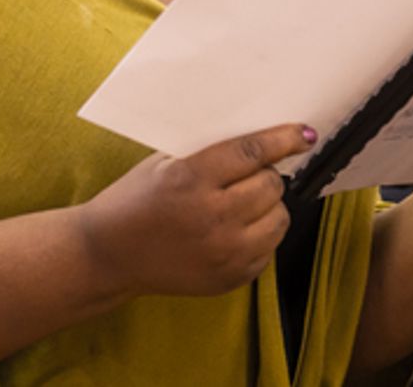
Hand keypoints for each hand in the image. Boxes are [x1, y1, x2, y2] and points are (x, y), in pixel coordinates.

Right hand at [77, 123, 313, 297]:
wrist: (109, 255)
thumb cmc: (135, 201)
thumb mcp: (165, 163)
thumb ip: (210, 152)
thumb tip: (262, 138)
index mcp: (191, 180)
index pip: (252, 153)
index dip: (282, 139)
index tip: (303, 133)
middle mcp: (211, 218)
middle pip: (271, 185)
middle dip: (265, 175)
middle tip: (247, 176)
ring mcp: (223, 253)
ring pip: (279, 218)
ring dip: (267, 205)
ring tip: (242, 203)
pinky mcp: (230, 279)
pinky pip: (269, 249)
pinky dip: (259, 235)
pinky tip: (233, 230)